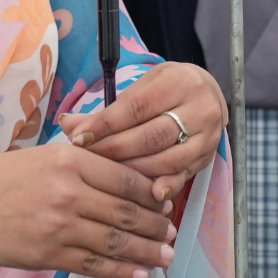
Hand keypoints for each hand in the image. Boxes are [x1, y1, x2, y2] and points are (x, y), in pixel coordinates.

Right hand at [0, 142, 175, 277]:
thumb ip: (82, 164)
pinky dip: (119, 272)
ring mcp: (59, 225)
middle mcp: (68, 192)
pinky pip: (93, 265)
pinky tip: (137, 275)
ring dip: (145, 253)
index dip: (152, 194)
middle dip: (155, 227)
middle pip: (126, 212)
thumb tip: (123, 178)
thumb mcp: (42, 156)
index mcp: (69, 160)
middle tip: (171, 234)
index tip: (165, 204)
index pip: (125, 178)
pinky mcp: (47, 253)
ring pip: (114, 242)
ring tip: (164, 257)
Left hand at [57, 62, 226, 203]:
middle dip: (115, 151)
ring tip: (106, 177)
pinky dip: (165, 185)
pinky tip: (147, 195)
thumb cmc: (167, 88)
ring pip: (168, 159)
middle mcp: (199, 108)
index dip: (105, 125)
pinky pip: (184, 174)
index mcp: (179, 82)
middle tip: (87, 159)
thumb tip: (68, 123)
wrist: (207, 92)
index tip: (79, 138)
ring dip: (134, 171)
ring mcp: (207, 134)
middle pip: (151, 136)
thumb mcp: (142, 87)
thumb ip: (109, 109)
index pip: (136, 108)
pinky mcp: (208, 156)